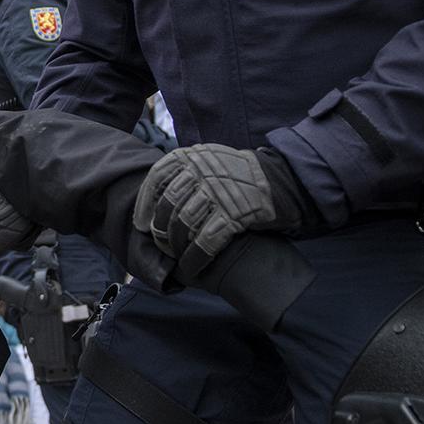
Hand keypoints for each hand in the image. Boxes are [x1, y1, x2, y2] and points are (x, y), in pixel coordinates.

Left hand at [133, 144, 309, 283]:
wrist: (283, 182)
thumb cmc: (241, 177)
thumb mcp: (211, 162)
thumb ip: (186, 173)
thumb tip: (156, 199)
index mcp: (194, 156)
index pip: (157, 176)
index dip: (145, 202)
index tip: (140, 223)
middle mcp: (203, 171)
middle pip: (168, 203)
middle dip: (160, 228)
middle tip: (160, 244)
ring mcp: (218, 192)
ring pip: (184, 223)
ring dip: (176, 246)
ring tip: (176, 256)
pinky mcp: (234, 214)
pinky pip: (205, 241)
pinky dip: (195, 257)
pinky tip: (191, 267)